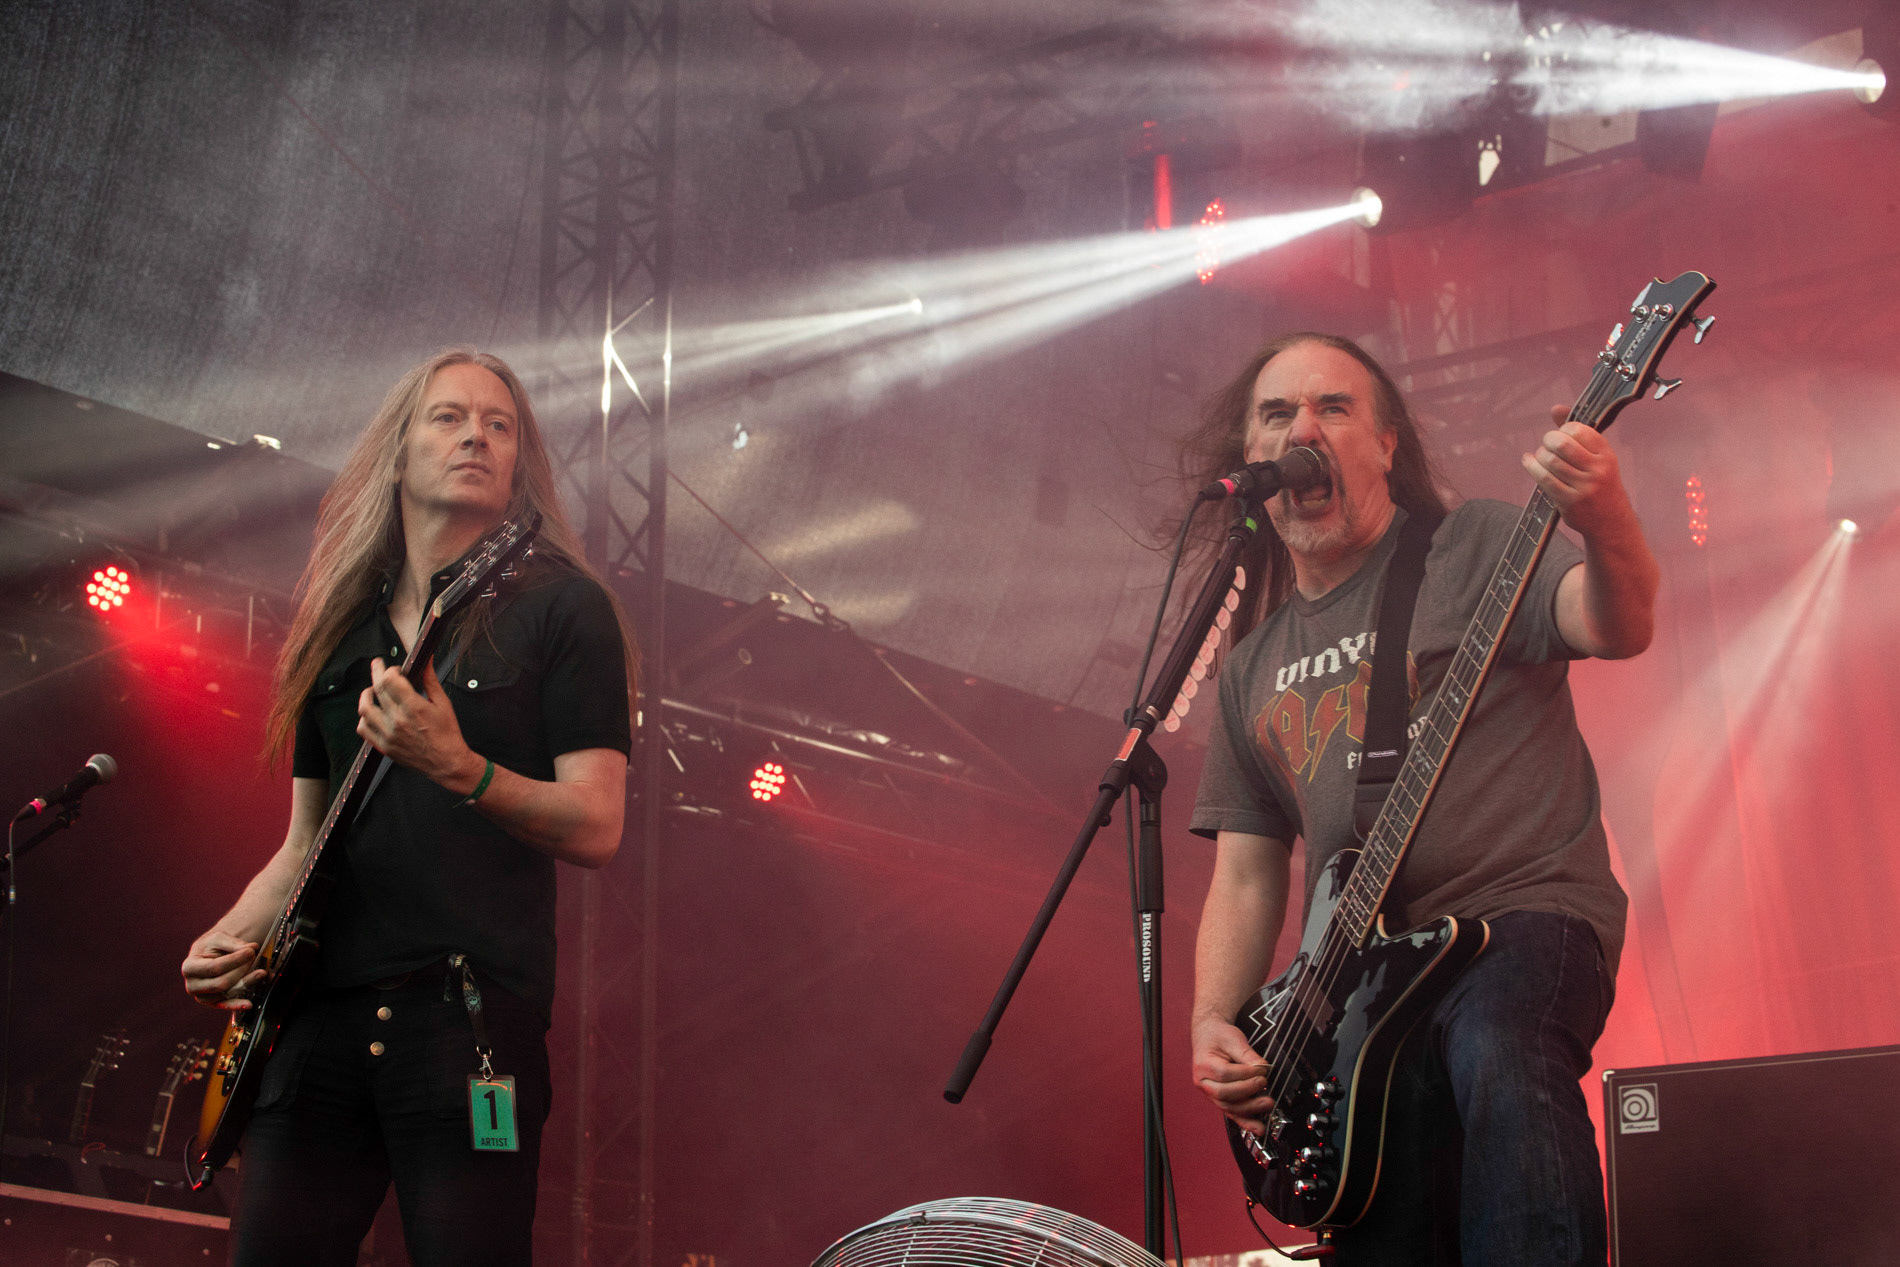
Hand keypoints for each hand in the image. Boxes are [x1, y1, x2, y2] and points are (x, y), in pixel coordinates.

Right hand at [182, 930, 264, 1009]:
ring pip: (227, 993)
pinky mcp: (213, 1003)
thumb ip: (234, 943)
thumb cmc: (211, 947)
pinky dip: (237, 1005)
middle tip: (254, 957)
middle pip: (222, 983)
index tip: (251, 951)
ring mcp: (202, 996)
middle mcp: (193, 985)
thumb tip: (251, 948)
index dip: (235, 960)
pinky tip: (248, 1004)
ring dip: (246, 983)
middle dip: (241, 970)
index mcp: (189, 967)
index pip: (214, 967)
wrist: (208, 956)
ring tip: (261, 973)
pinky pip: (226, 1005)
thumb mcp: (219, 939)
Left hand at [357, 657, 476, 786]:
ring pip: (365, 708)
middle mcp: (398, 720)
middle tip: (377, 665)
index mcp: (414, 708)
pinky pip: (364, 729)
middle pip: (377, 689)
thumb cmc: (448, 734)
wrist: (447, 763)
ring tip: (371, 690)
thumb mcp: (443, 703)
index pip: (391, 680)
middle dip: (377, 672)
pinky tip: (371, 713)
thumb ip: (430, 680)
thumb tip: (427, 660)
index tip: (395, 669)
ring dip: (366, 694)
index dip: (391, 670)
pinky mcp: (384, 746)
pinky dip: (364, 717)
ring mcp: (388, 734)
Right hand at [1192, 1013, 1275, 1135]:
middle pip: (1224, 1094)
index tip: (1262, 1069)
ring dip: (1250, 1108)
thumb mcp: (1233, 1039)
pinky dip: (1245, 1122)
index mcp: (1203, 1065)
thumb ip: (1247, 1054)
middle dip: (1247, 1091)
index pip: (1225, 1074)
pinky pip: (1232, 1113)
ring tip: (1267, 1103)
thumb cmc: (1218, 1037)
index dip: (1245, 1074)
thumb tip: (1263, 1067)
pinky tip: (1258, 1128)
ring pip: (1228, 1107)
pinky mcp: (1220, 1100)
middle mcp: (1203, 1082)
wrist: (1209, 1038)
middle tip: (1263, 1082)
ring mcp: (1210, 1093)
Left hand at [1522, 407, 1635, 540]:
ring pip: (1550, 461)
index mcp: (1606, 454)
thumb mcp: (1596, 456)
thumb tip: (1555, 408)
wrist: (1611, 520)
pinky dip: (1531, 466)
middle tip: (1546, 445)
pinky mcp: (1569, 502)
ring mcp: (1584, 487)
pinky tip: (1528, 461)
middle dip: (1547, 440)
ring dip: (1538, 456)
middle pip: (1562, 444)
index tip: (1560, 435)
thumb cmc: (1599, 482)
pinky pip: (1544, 479)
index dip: (1563, 429)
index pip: (1578, 429)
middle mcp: (1597, 469)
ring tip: (1539, 457)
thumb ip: (1577, 431)